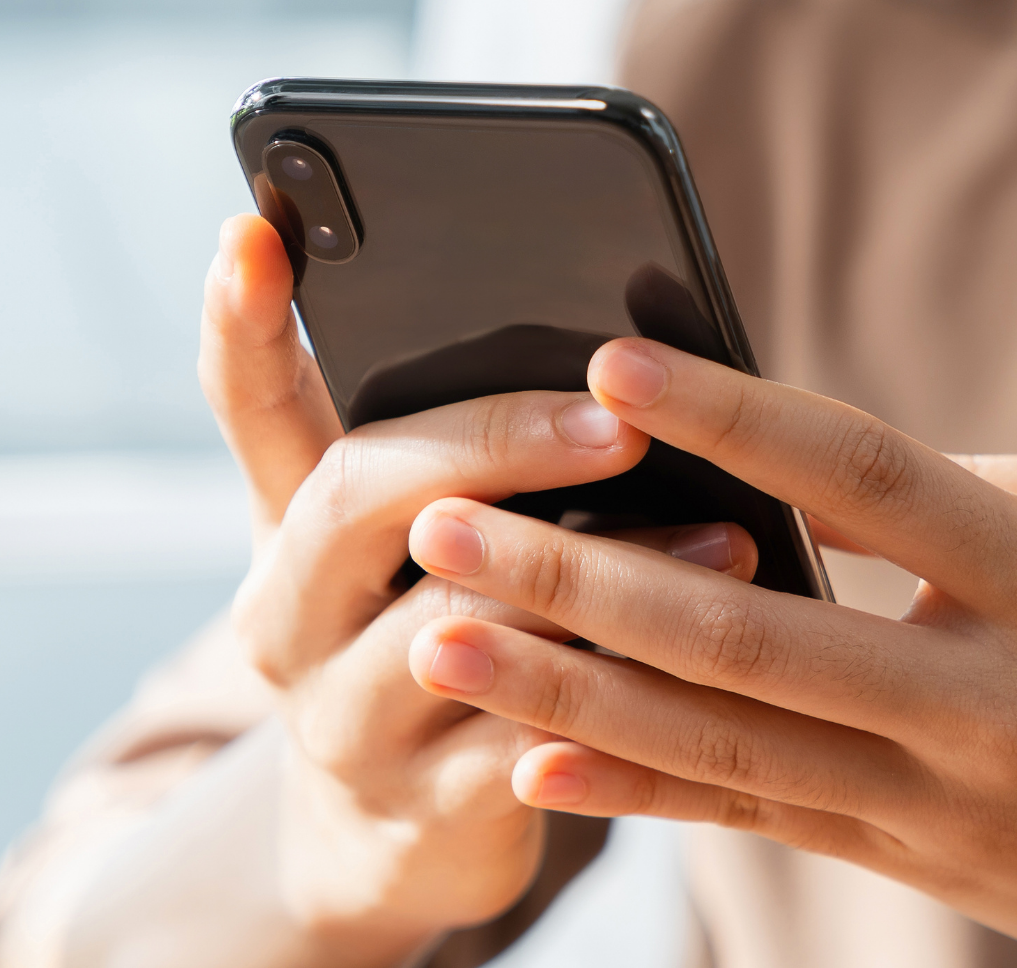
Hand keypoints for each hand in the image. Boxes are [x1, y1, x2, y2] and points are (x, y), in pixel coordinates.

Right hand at [199, 222, 756, 962]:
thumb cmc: (422, 635)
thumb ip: (468, 456)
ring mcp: (342, 720)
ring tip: (723, 537)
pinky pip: (528, 747)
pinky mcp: (422, 815)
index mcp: (290, 522)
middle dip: (493, 441)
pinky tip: (709, 667)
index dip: (242, 320)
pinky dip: (625, 698)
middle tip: (613, 423)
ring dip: (602, 576)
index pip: (250, 403)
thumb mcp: (409, 544)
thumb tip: (613, 352)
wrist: (384, 835)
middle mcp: (288, 613)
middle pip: (356, 494)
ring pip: (458, 627)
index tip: (250, 231)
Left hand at [407, 338, 1016, 957]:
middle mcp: (981, 702)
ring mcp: (940, 803)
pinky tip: (532, 760)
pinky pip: (753, 821)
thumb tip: (772, 446)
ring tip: (442, 638)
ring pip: (723, 742)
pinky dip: (639, 792)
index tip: (609, 365)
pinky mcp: (909, 862)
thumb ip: (935, 495)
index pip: (861, 478)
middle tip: (444, 522)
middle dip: (580, 576)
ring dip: (566, 690)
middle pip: (745, 628)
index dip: (733, 417)